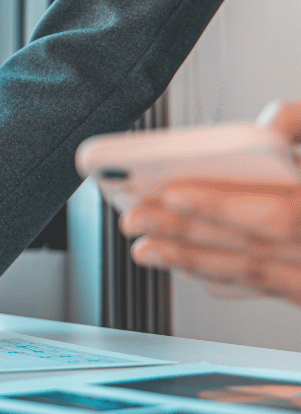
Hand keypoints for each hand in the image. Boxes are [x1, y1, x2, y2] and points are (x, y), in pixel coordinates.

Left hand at [120, 99, 300, 304]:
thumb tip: (265, 126)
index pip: (278, 212)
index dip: (221, 206)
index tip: (171, 193)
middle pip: (251, 247)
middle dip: (186, 235)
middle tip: (134, 221)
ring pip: (252, 274)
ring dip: (191, 262)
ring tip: (145, 249)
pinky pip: (262, 287)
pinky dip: (219, 275)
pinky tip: (185, 263)